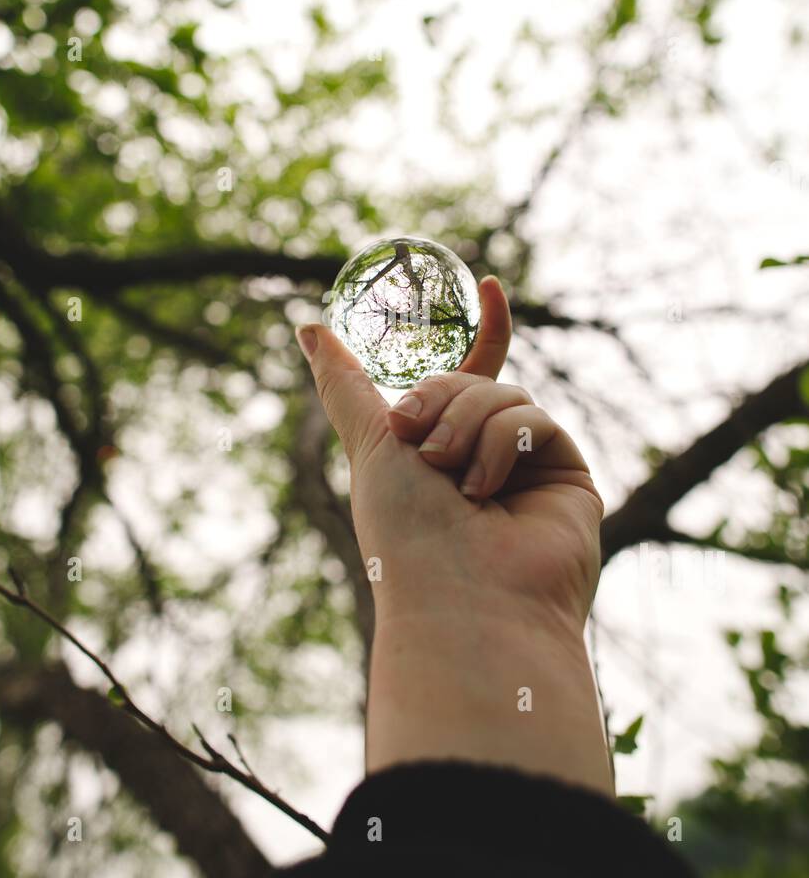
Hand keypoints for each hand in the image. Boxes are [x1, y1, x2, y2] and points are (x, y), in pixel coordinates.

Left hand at [295, 277, 602, 639]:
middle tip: (421, 450)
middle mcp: (491, 456)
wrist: (460, 598)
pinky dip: (501, 444)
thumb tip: (307, 328)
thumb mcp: (370, 446)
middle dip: (440, 403)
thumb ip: (347, 387)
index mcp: (445, 450)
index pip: (469, 373)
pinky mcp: (569, 476)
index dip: (486, 329)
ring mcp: (532, 466)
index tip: (488, 279)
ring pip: (504, 395)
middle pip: (476, 379)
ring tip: (457, 485)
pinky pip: (534, 419)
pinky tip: (489, 491)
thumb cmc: (406, 534)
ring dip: (465, 427)